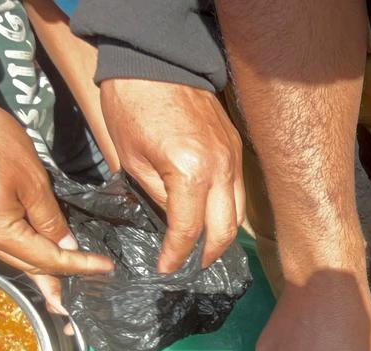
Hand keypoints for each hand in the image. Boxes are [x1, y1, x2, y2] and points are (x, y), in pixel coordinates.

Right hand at [0, 63, 112, 283]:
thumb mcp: (30, 177)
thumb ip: (50, 217)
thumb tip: (66, 245)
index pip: (47, 259)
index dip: (78, 266)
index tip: (105, 269)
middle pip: (23, 264)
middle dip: (52, 280)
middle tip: (74, 300)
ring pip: (8, 253)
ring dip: (34, 267)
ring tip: (55, 284)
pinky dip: (16, 249)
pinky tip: (28, 250)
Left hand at [100, 78, 245, 272]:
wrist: (155, 62)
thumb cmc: (132, 106)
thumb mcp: (132, 159)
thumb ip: (158, 196)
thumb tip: (172, 220)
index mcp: (190, 173)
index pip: (188, 230)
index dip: (176, 255)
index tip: (165, 268)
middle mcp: (221, 169)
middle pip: (224, 230)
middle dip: (208, 255)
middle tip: (191, 267)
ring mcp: (234, 158)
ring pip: (238, 213)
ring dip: (222, 236)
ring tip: (203, 250)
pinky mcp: (236, 148)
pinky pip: (238, 190)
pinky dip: (227, 211)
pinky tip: (211, 217)